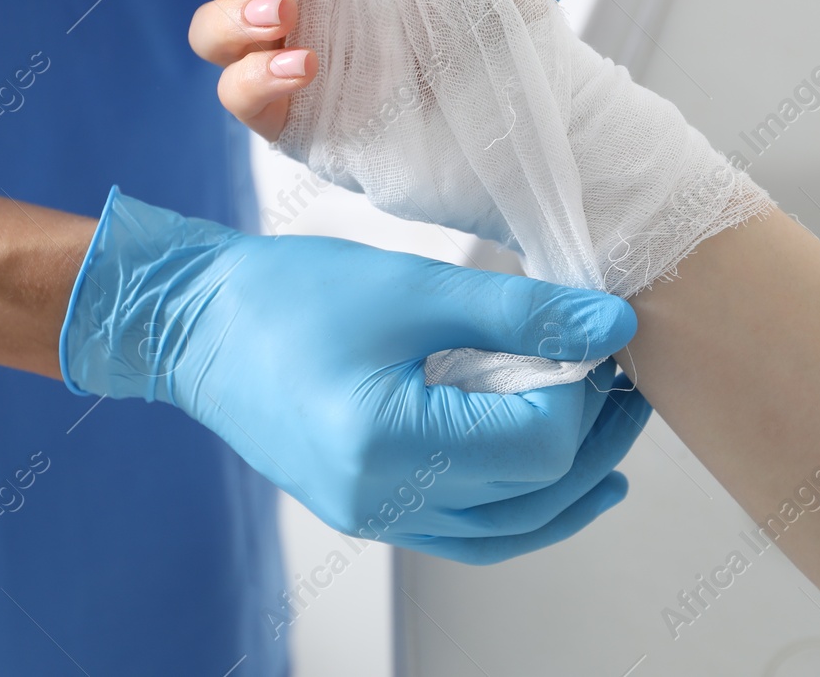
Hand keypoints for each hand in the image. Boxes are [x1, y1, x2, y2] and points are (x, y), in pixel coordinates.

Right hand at [60, 188, 647, 562]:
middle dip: (593, 439)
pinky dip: (518, 505)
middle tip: (625, 381)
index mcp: (391, 448)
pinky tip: (550, 477)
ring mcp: (373, 516)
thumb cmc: (287, 296)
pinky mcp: (366, 507)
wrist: (194, 322)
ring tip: (611, 434)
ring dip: (567, 484)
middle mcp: (384, 503)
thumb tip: (609, 324)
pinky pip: (466, 529)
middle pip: (530, 496)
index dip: (586, 393)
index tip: (604, 338)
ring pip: (505, 530)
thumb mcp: (413, 289)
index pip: (535, 444)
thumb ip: (520, 312)